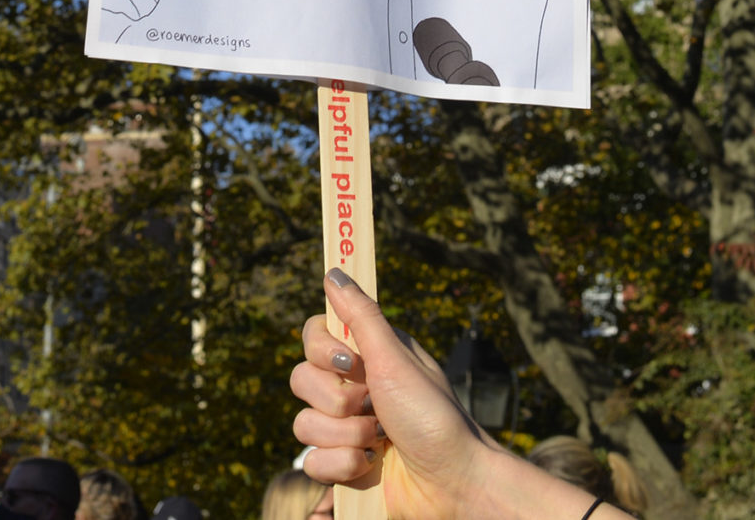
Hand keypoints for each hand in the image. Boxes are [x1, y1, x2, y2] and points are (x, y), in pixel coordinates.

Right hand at [294, 272, 624, 519]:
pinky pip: (314, 463)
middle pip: (301, 380)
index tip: (351, 363)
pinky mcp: (342, 465)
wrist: (454, 483)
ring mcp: (344, 428)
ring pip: (303, 425)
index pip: (313, 337)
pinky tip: (371, 466)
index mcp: (366, 356)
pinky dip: (344, 466)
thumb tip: (334, 272)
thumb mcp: (396, 360)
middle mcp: (352, 388)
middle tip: (376, 408)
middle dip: (340, 402)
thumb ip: (361, 315)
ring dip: (347, 436)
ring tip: (379, 441)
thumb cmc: (434, 416)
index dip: (323, 352)